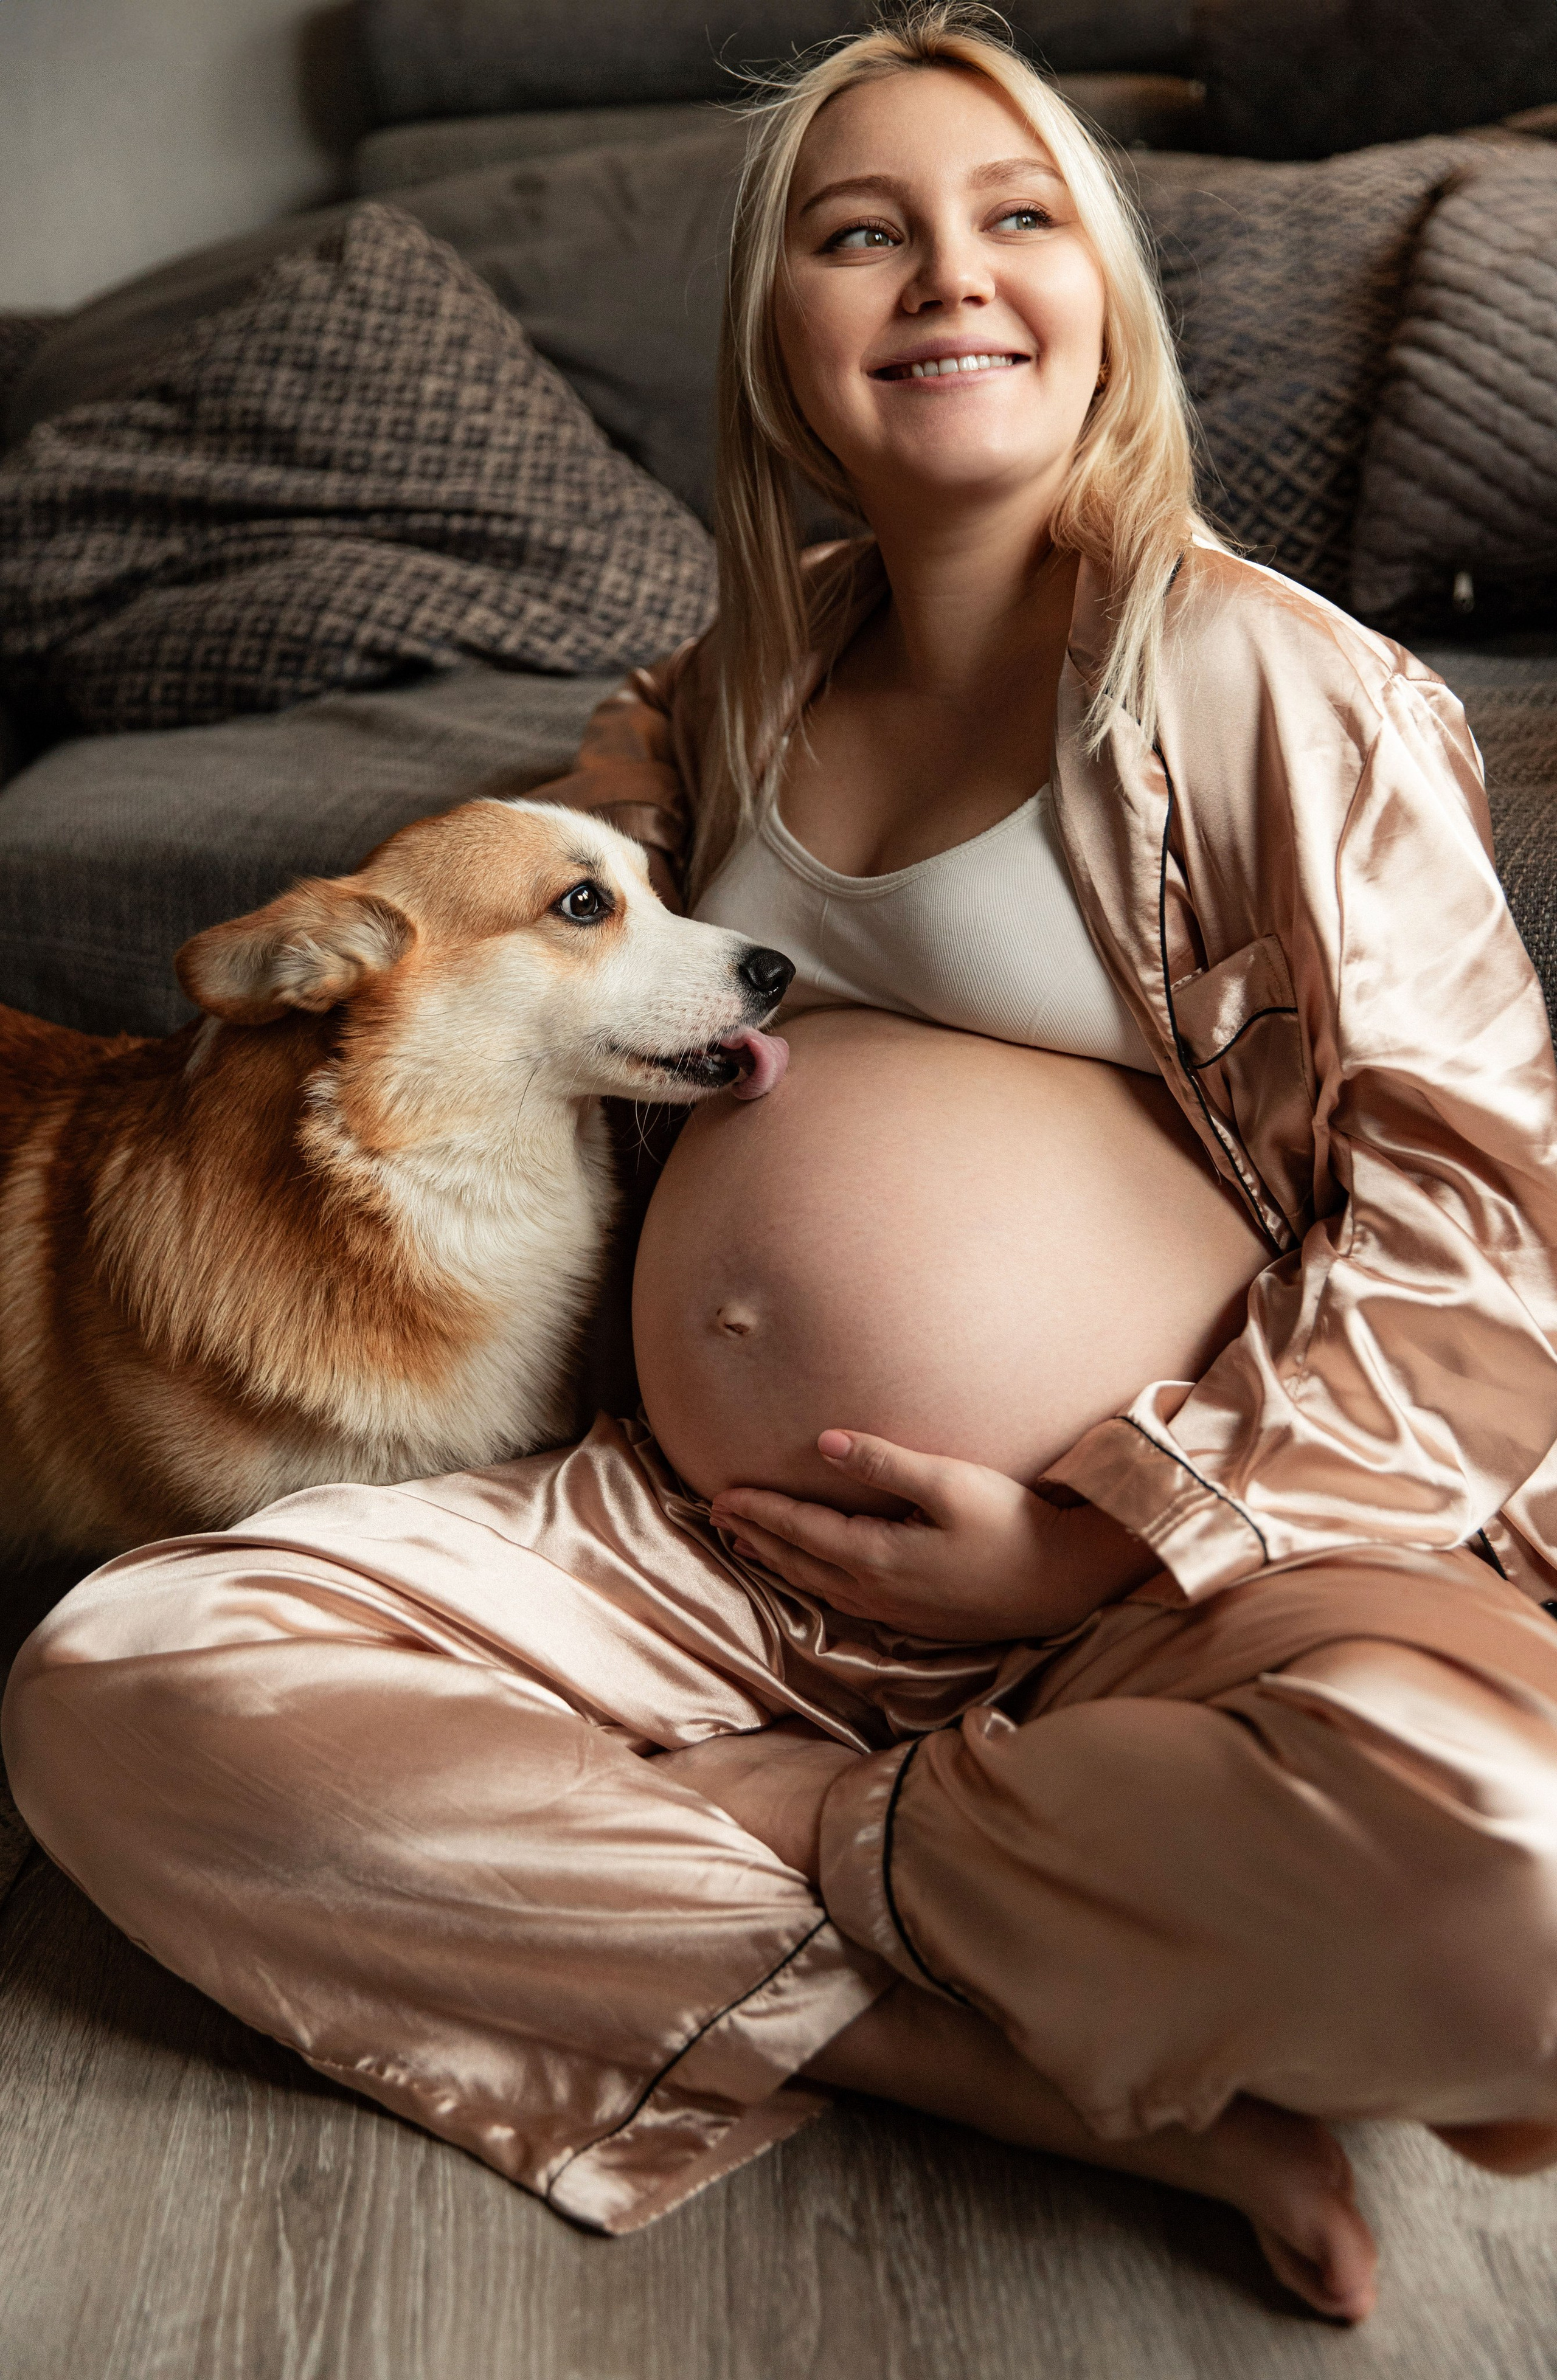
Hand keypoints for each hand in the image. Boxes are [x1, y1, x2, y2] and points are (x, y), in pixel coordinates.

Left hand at [708, 1431, 1158, 1643]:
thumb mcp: (949, 1481)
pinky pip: (842, 1599)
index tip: (720, 1494)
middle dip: (756, 1537)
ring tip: (749, 1544)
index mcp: (877, 1557)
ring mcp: (895, 1612)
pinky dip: (812, 1581)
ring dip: (779, 1562)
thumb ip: (885, 1462)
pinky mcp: (915, 1619)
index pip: (800, 1530)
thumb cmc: (1013, 1524)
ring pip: (817, 1586)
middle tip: (718, 1517)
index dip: (758, 1511)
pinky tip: (812, 1574)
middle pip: (798, 1562)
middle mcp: (877, 1592)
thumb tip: (825, 1443)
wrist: (1065, 1581)